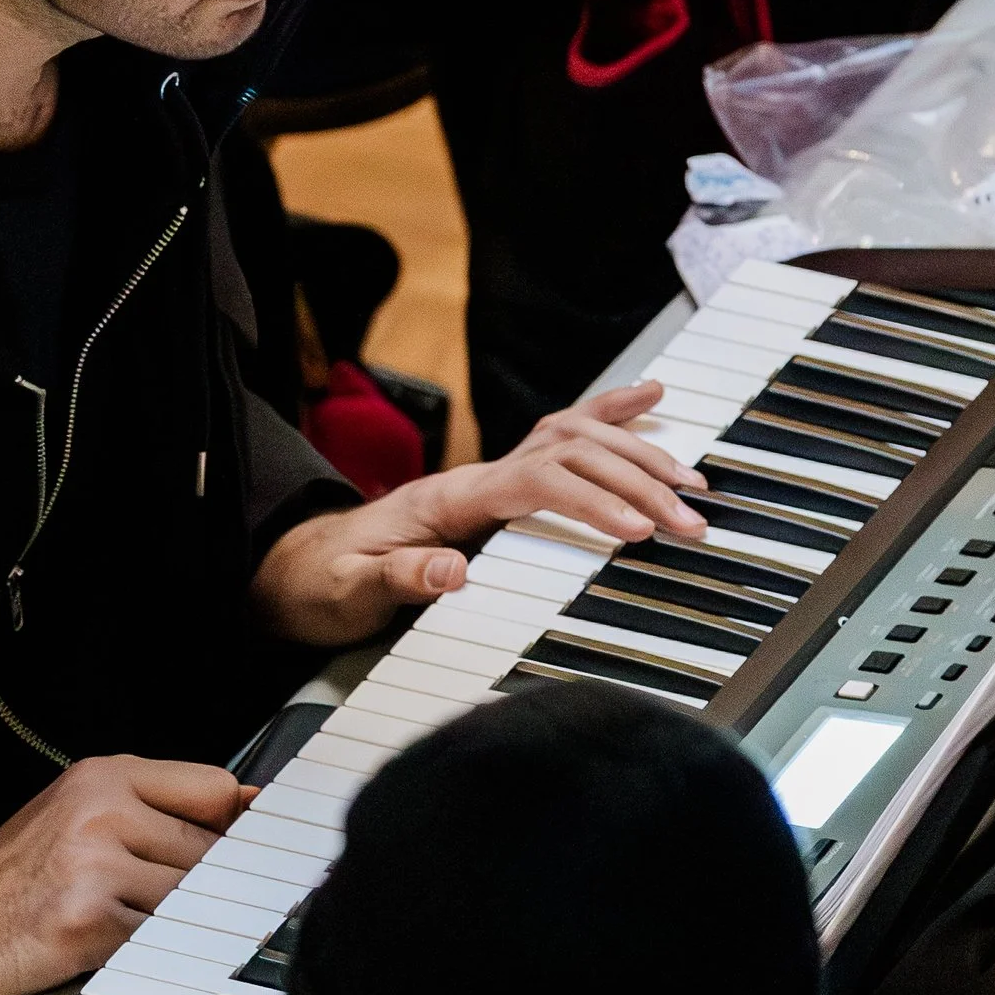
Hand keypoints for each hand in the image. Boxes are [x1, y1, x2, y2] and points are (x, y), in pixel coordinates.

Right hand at [0, 754, 251, 994]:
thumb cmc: (14, 880)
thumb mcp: (77, 815)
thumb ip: (152, 808)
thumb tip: (245, 810)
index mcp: (102, 776)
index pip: (213, 785)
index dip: (235, 823)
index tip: (247, 844)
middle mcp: (101, 810)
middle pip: (211, 848)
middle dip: (201, 884)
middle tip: (159, 899)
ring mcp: (97, 865)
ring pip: (191, 897)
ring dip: (174, 920)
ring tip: (129, 922)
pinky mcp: (92, 920)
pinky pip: (160, 938)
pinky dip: (150, 951)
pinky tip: (112, 946)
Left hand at [250, 381, 704, 646]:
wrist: (302, 569)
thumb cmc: (326, 582)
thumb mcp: (348, 592)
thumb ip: (398, 579)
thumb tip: (454, 571)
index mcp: (447, 499)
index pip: (535, 483)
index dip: (590, 501)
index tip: (637, 530)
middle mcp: (475, 476)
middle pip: (570, 455)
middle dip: (635, 481)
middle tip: (688, 520)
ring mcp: (489, 474)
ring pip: (576, 438)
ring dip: (637, 454)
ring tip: (692, 483)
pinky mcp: (498, 483)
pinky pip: (561, 435)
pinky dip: (609, 413)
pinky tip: (652, 402)